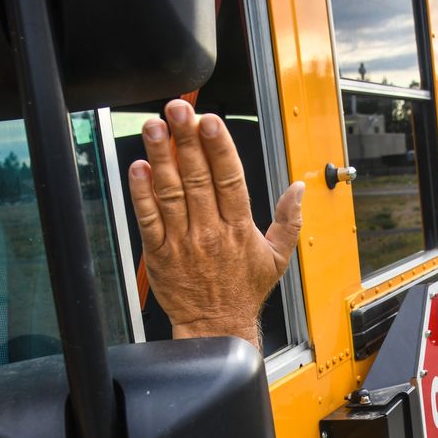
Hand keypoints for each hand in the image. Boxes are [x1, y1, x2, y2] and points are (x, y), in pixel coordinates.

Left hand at [127, 99, 303, 346]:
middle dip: (186, 140)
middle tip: (177, 109)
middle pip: (197, 178)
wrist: (216, 328)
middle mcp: (210, 232)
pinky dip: (142, 194)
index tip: (210, 120)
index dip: (218, 147)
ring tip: (153, 127)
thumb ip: (288, 220)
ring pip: (170, 193)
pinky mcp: (159, 255)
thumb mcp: (278, 258)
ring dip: (160, 157)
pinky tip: (138, 168)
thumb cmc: (244, 292)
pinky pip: (149, 220)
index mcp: (239, 228)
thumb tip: (299, 188)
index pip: (229, 178)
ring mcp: (183, 243)